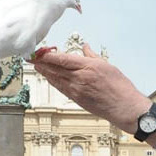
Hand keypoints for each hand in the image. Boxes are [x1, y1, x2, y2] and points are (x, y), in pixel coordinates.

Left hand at [29, 43, 151, 134]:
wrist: (124, 107)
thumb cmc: (120, 87)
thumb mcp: (107, 65)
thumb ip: (92, 56)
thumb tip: (85, 47)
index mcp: (88, 67)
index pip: (62, 59)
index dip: (47, 55)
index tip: (38, 51)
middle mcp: (79, 79)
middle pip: (55, 69)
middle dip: (41, 62)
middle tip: (31, 57)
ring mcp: (77, 90)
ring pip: (55, 79)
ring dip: (44, 72)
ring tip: (35, 65)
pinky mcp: (77, 99)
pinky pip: (60, 88)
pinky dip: (52, 81)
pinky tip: (48, 77)